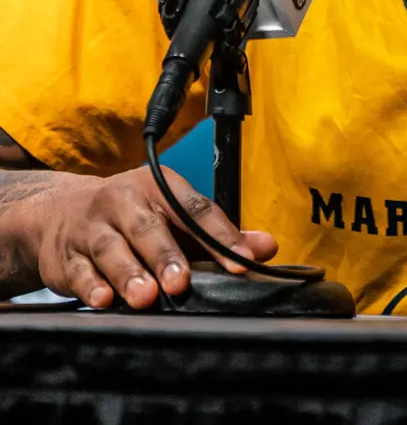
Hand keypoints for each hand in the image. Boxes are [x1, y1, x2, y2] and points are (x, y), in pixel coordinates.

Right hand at [32, 165, 277, 308]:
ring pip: (112, 249)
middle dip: (166, 255)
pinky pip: (79, 271)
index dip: (221, 235)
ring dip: (129, 274)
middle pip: (149, 227)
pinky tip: (103, 300)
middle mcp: (125, 200)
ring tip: (146, 296)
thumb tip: (267, 247)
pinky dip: (91, 286)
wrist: (59, 212)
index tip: (241, 262)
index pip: (196, 208)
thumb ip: (218, 234)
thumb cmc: (131, 218)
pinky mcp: (66, 255)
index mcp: (160, 187)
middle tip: (181, 283)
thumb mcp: (174, 217)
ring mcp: (93, 226)